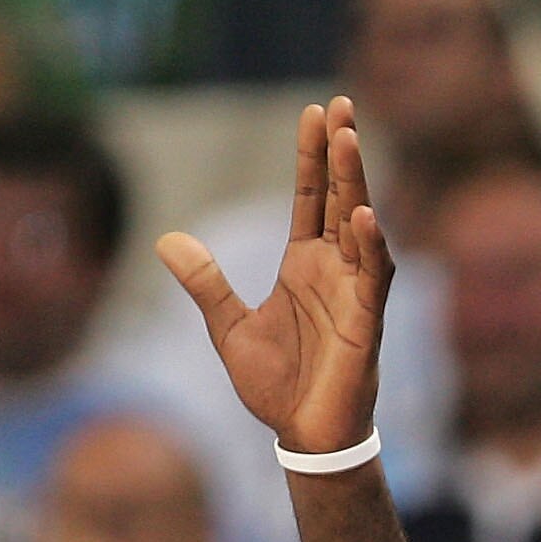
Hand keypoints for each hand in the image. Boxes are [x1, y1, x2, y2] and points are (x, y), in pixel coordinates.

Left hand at [159, 98, 393, 456]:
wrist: (302, 436)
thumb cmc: (276, 387)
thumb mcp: (227, 328)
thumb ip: (204, 283)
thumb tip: (168, 241)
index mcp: (304, 266)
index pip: (310, 199)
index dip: (312, 158)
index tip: (315, 113)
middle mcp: (334, 272)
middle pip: (339, 198)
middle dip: (341, 153)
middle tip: (340, 105)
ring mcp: (354, 294)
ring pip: (360, 227)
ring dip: (357, 184)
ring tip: (349, 140)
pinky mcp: (365, 324)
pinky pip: (372, 278)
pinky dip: (369, 246)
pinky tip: (363, 215)